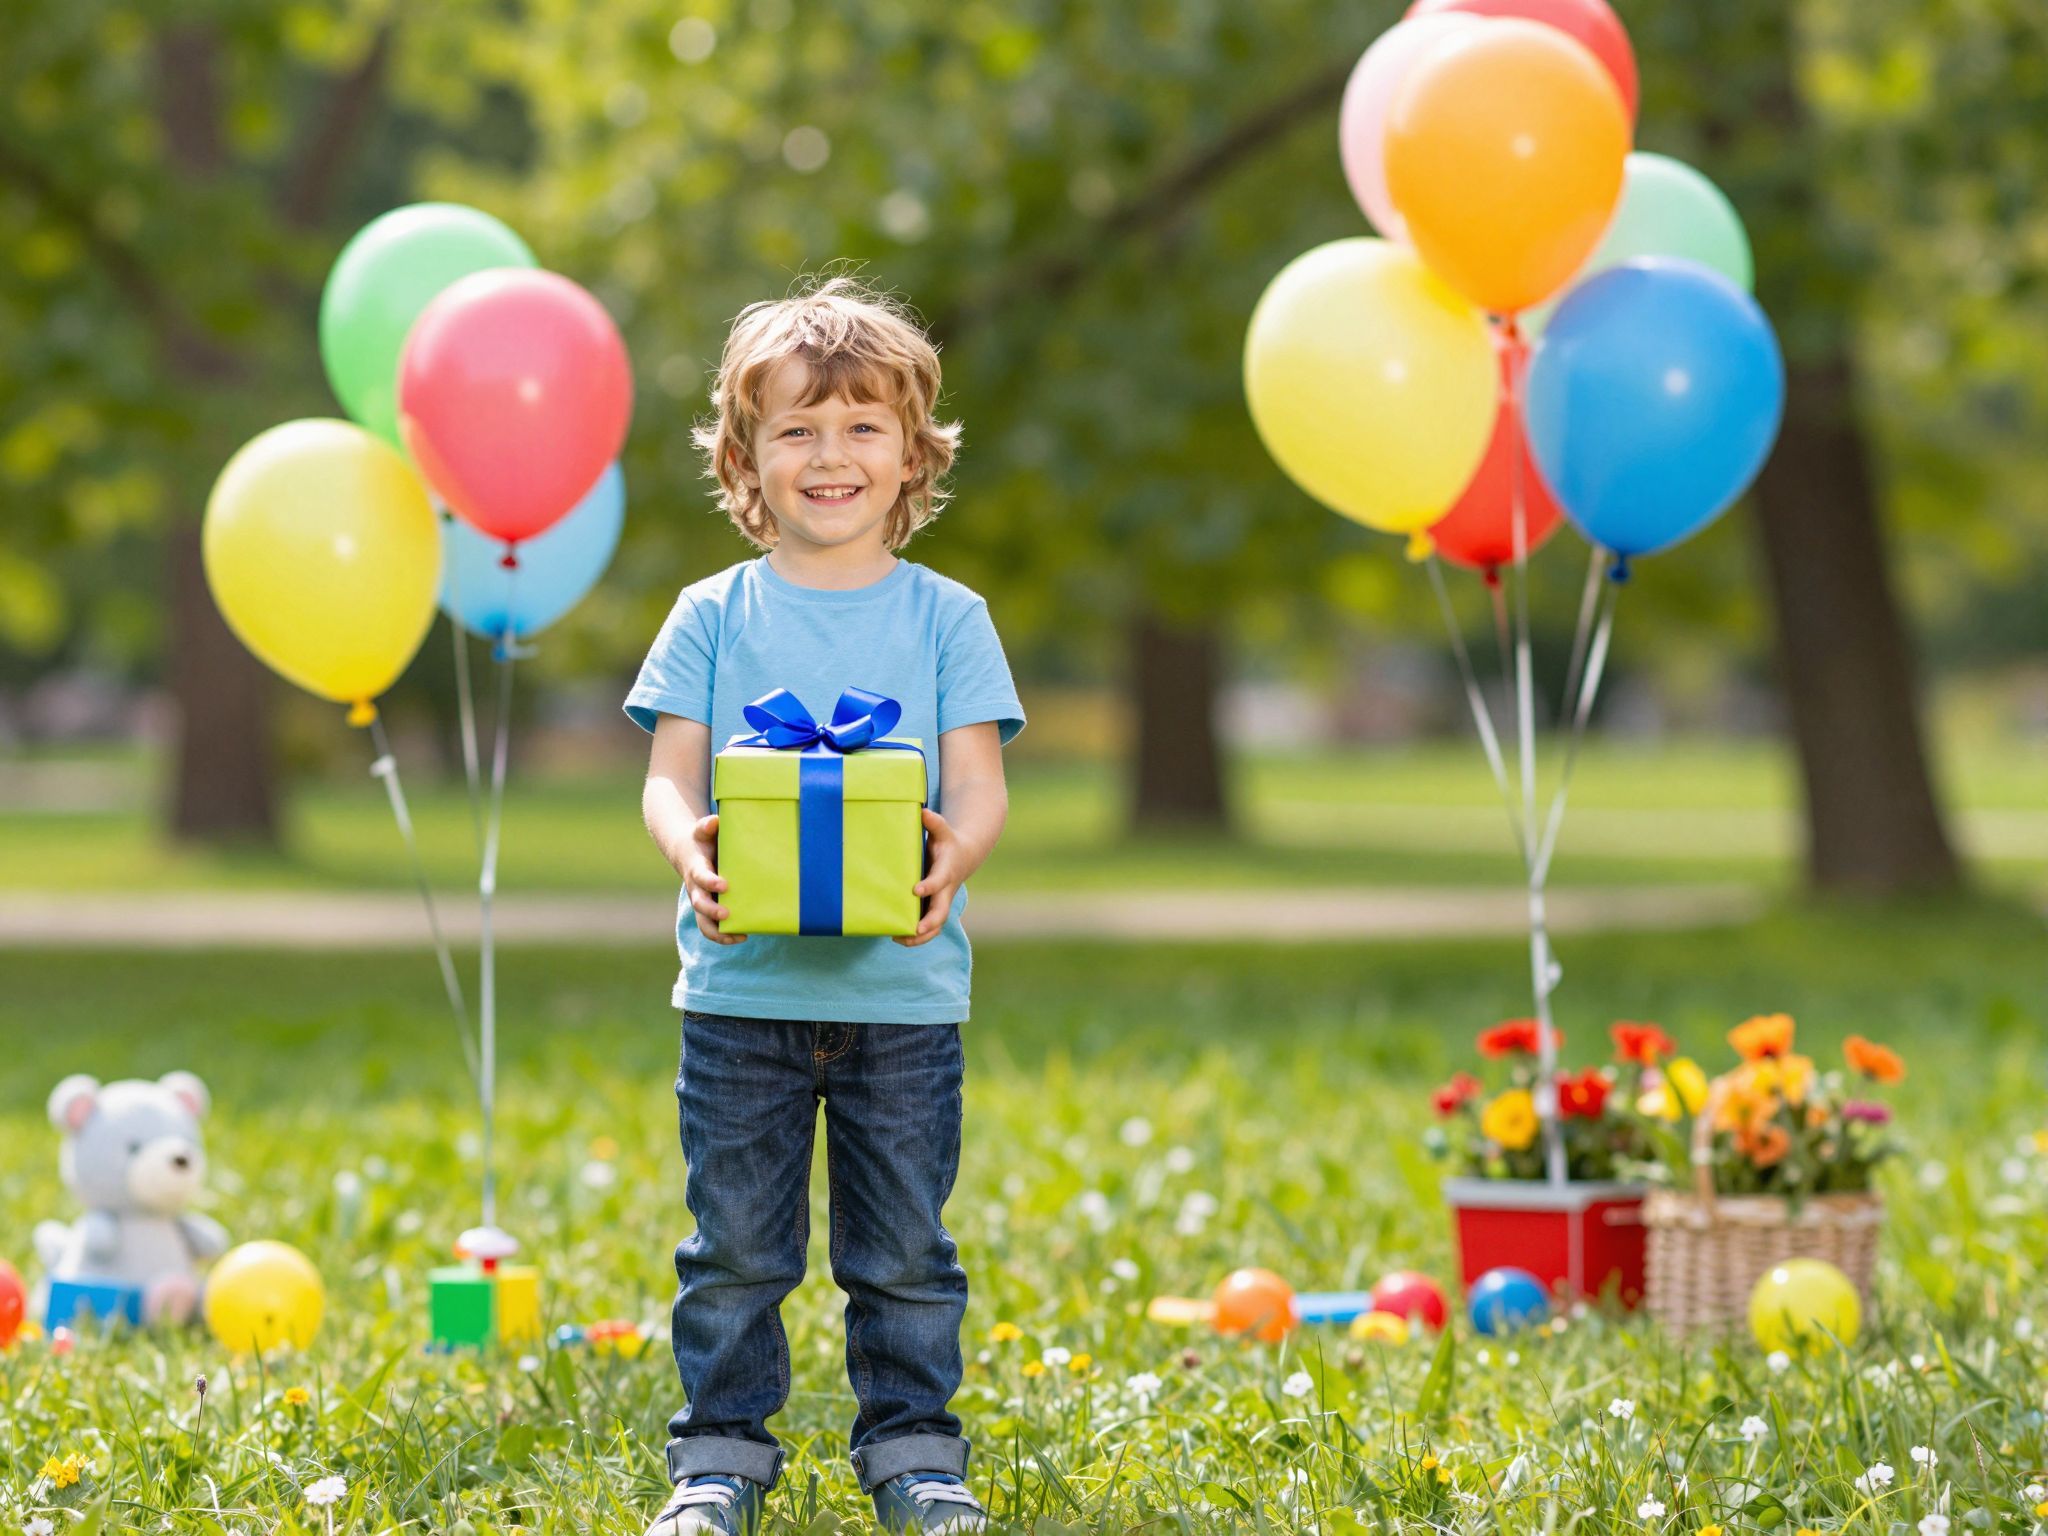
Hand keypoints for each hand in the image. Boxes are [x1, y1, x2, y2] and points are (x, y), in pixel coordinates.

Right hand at [684, 813, 745, 944]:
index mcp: (696, 869)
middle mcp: (696, 889)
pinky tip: (743, 935)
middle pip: (700, 905)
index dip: (711, 882)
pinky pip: (712, 928)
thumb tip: (714, 822)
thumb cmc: (702, 841)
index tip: (725, 885)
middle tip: (728, 915)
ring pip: (704, 923)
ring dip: (719, 933)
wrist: (688, 854)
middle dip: (712, 911)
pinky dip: (724, 936)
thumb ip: (707, 826)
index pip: (701, 877)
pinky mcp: (708, 910)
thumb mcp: (702, 831)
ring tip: (740, 936)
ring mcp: (701, 902)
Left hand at [897, 807, 965, 947]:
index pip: (939, 880)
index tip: (915, 890)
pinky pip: (928, 927)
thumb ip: (934, 823)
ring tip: (899, 938)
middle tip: (914, 930)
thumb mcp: (943, 830)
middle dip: (929, 922)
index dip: (929, 886)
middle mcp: (946, 891)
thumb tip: (922, 812)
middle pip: (941, 911)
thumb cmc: (947, 842)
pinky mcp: (934, 908)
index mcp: (946, 871)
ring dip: (921, 936)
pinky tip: (898, 937)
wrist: (963, 856)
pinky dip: (916, 936)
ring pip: (935, 925)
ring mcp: (941, 902)